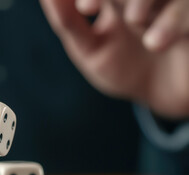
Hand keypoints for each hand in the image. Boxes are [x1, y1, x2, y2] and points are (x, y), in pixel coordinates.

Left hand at [40, 0, 188, 118]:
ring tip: (135, 20)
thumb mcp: (89, 49)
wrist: (160, 94)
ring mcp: (171, 5)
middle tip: (104, 6)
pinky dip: (173, 20)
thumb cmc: (122, 67)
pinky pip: (187, 10)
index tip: (86, 7)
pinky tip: (156, 42)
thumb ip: (67, 22)